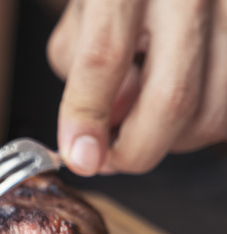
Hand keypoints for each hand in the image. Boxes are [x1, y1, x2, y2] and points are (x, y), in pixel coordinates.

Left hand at [47, 0, 225, 175]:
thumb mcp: (85, 9)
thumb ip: (80, 66)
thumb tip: (98, 130)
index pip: (104, 58)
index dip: (87, 118)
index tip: (79, 158)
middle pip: (173, 98)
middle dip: (135, 150)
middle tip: (108, 159)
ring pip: (215, 112)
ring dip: (173, 139)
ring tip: (145, 120)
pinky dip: (203, 122)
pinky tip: (181, 105)